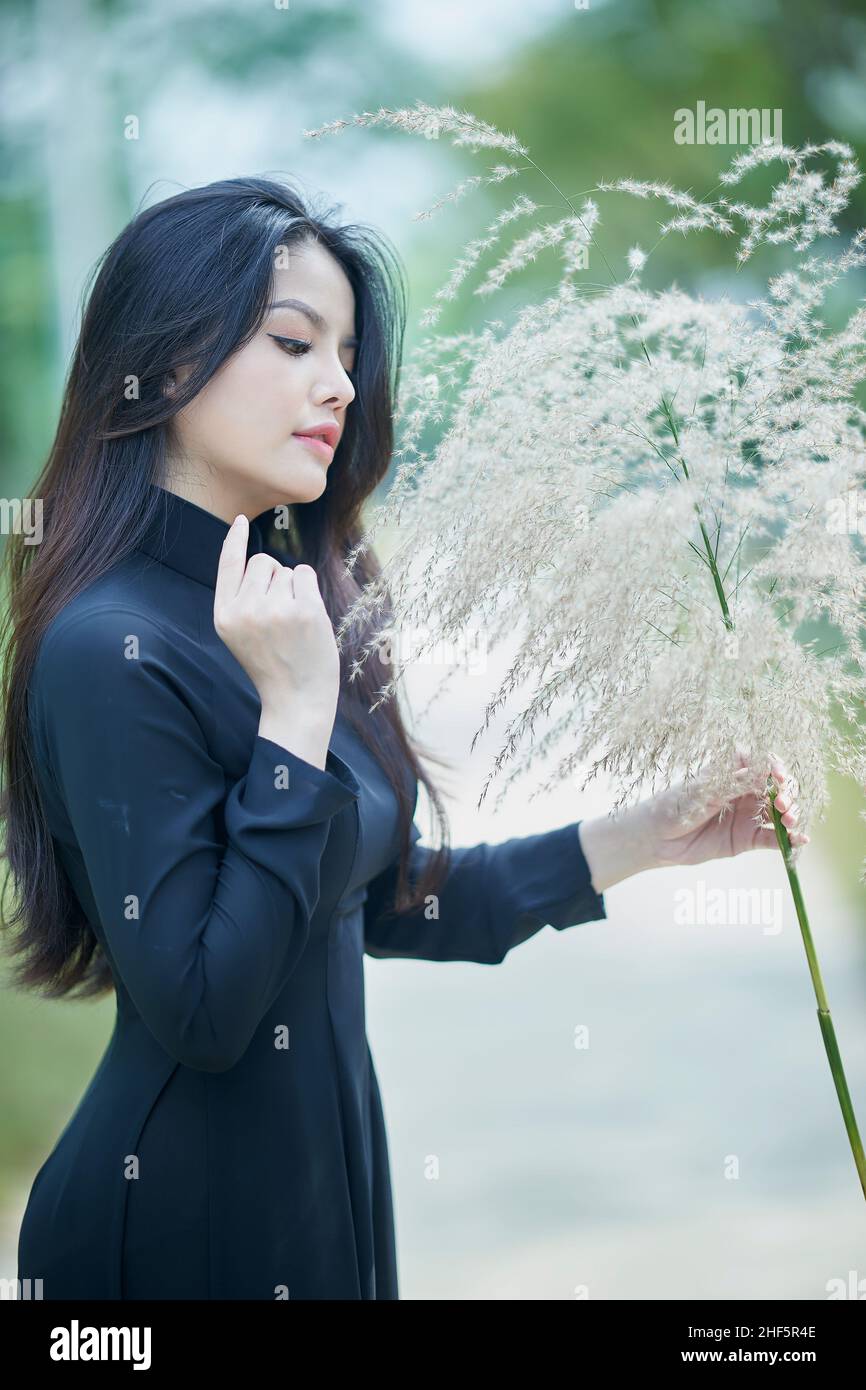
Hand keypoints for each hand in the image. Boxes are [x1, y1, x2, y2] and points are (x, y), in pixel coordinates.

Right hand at [214, 515, 340, 734]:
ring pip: (286, 569)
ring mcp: (276, 610)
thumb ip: (242, 599)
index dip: (234, 541)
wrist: (296, 700)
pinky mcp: (306, 611)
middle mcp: (246, 610)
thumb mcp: (240, 633)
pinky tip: (306, 618)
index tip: (240, 520)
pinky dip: (308, 590)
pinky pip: (306, 574)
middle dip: (274, 576)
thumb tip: (258, 557)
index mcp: (224, 616)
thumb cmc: (272, 664)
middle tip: (279, 613)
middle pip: (262, 561)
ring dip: (293, 588)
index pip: (227, 566)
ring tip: (292, 622)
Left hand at [641, 749, 807, 869]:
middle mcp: (746, 790)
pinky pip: (774, 838)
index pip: (765, 763)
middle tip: (783, 805)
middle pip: (780, 788)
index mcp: (735, 771)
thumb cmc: (676, 805)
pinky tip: (801, 839)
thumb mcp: (704, 791)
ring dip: (792, 815)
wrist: (657, 838)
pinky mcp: (749, 838)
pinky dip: (790, 839)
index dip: (777, 768)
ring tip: (789, 821)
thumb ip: (734, 783)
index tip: (779, 778)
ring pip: (781, 812)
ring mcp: (750, 814)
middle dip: (788, 794)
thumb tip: (765, 773)